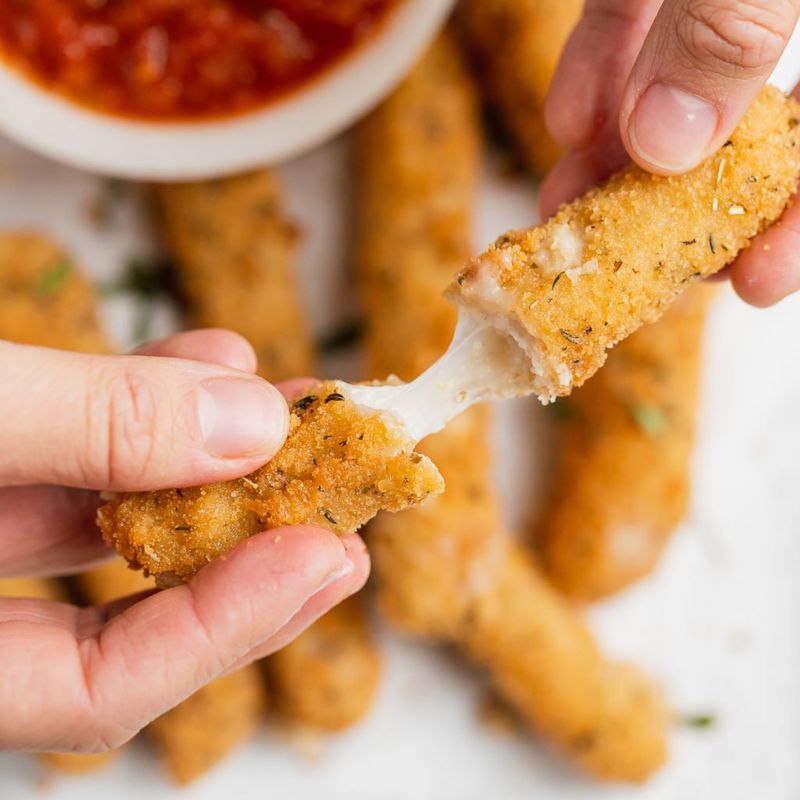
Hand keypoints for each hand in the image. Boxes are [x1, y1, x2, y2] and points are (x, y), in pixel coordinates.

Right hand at [0, 329, 368, 753]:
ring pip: (105, 520)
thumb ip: (89, 425)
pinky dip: (144, 408)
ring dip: (208, 458)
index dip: (222, 628)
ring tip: (288, 412)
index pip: (95, 691)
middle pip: (122, 614)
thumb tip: (248, 428)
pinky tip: (206, 366)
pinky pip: (73, 453)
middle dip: (246, 553)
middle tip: (343, 517)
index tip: (321, 555)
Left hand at [540, 0, 799, 306]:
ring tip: (566, 204)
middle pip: (745, 127)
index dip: (792, 217)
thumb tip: (670, 145)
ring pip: (672, 84)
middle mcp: (767, 5)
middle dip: (682, 200)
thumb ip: (726, 26)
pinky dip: (598, 74)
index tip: (752, 282)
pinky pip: (625, 19)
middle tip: (633, 261)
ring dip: (616, 154)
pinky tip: (568, 121)